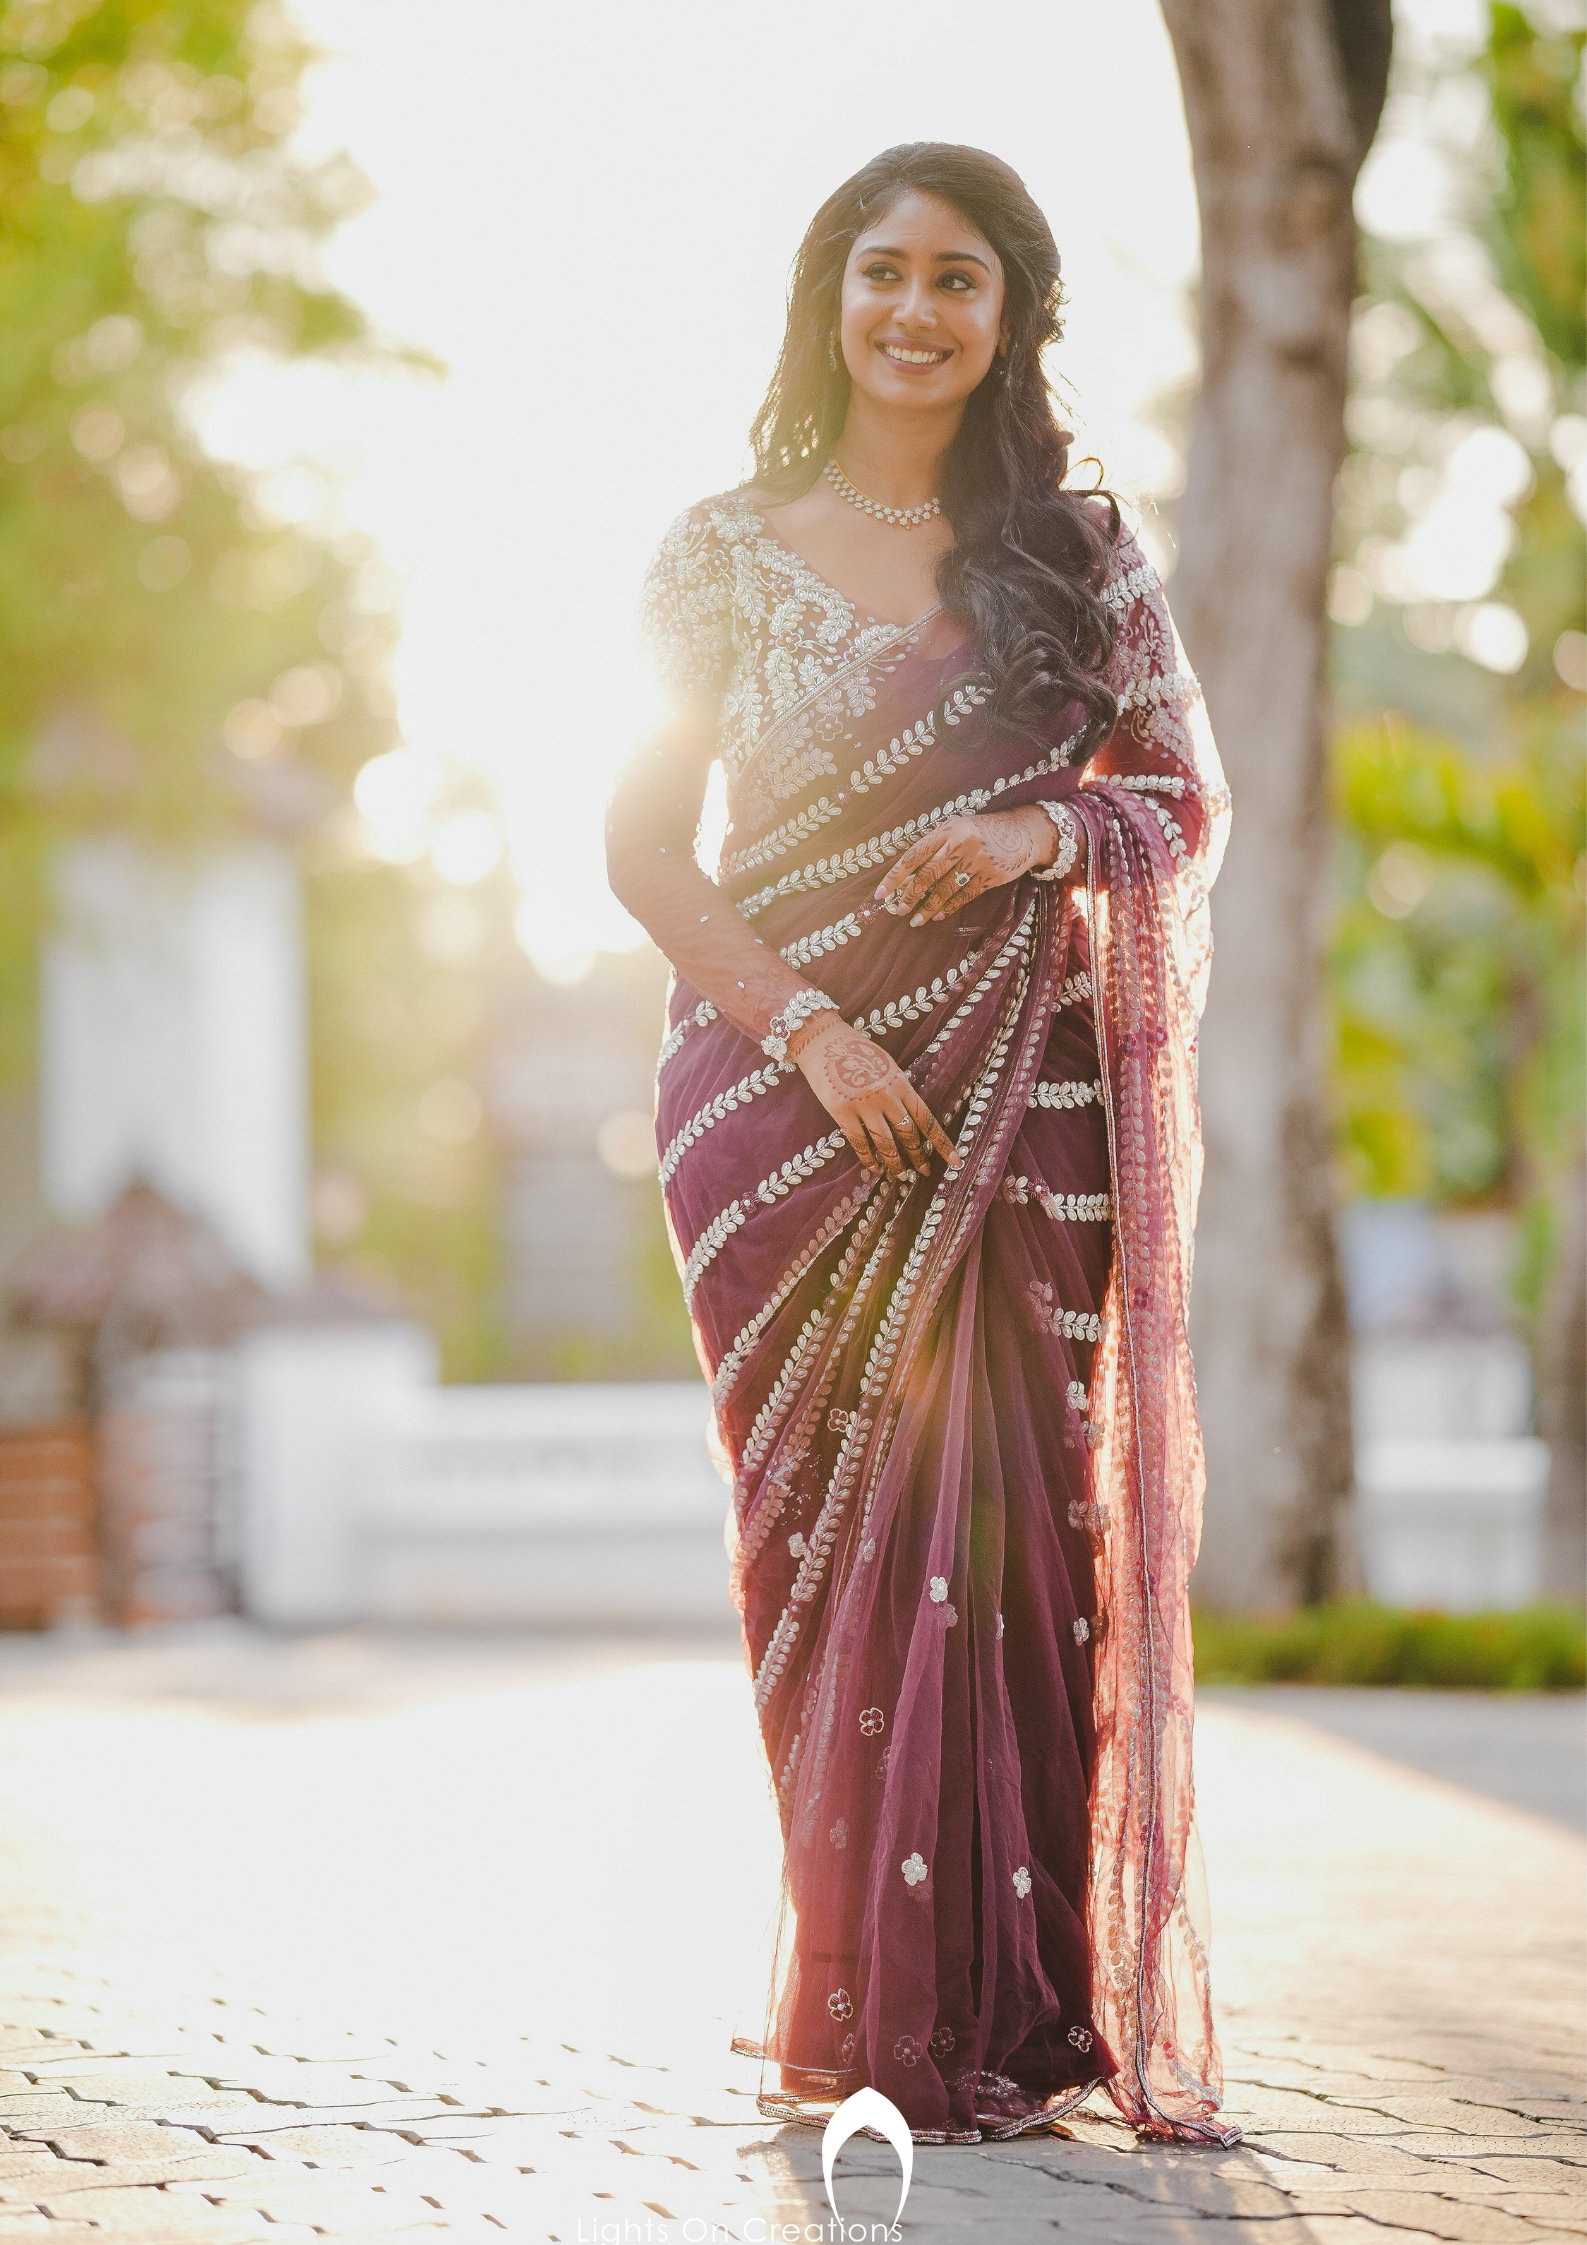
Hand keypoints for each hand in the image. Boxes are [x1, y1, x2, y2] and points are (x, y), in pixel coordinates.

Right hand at [789, 1014, 960, 1180]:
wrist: (824, 1040)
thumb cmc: (857, 1051)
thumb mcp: (888, 1066)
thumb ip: (899, 1090)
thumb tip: (911, 1118)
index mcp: (901, 1084)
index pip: (927, 1119)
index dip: (942, 1143)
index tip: (955, 1160)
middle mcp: (886, 1096)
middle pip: (908, 1135)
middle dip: (918, 1157)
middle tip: (923, 1172)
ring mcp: (863, 1105)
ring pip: (886, 1144)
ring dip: (895, 1163)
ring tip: (901, 1176)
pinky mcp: (841, 1112)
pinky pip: (859, 1142)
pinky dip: (868, 1158)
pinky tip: (874, 1167)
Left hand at [873, 806, 1058, 925]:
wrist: (1022, 832)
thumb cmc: (981, 832)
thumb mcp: (956, 830)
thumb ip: (933, 850)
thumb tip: (904, 880)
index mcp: (947, 830)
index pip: (914, 855)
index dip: (895, 876)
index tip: (881, 894)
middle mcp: (961, 843)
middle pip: (928, 875)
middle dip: (910, 895)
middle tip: (898, 910)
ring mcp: (977, 860)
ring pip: (945, 889)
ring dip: (927, 908)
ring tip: (915, 920)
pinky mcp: (991, 876)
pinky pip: (964, 896)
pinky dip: (949, 907)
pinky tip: (938, 916)